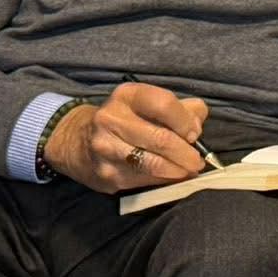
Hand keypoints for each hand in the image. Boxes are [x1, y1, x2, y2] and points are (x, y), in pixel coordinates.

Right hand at [50, 84, 209, 193]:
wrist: (79, 142)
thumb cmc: (128, 120)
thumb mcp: (150, 104)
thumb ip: (182, 109)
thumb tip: (197, 126)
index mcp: (127, 96)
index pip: (164, 104)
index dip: (186, 121)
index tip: (195, 134)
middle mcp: (111, 119)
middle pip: (161, 138)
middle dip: (187, 153)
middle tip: (198, 161)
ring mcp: (106, 149)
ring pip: (153, 164)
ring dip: (178, 170)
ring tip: (189, 170)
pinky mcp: (107, 174)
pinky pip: (144, 180)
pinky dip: (165, 180)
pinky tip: (173, 177)